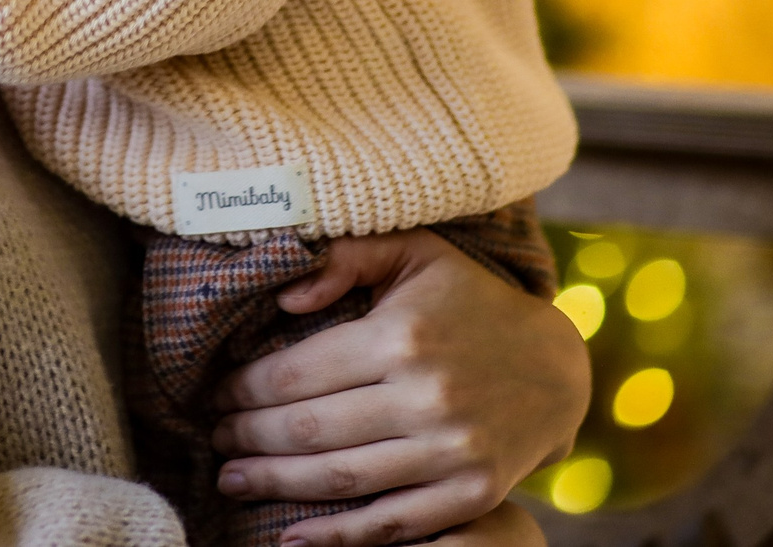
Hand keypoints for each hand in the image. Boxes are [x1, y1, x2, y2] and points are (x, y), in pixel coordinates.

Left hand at [207, 230, 588, 546]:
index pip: (297, 372)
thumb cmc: (469, 302)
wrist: (558, 366)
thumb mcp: (414, 254)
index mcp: (401, 336)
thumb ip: (346, 257)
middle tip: (214, 440)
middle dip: (248, 437)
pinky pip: (390, 521)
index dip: (245, 389)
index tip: (216, 395)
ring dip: (274, 482)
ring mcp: (451, 451)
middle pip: (308, 428)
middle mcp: (425, 395)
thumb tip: (286, 298)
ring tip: (232, 478)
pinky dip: (337, 537)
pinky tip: (291, 535)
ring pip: (339, 477)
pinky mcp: (472, 493)